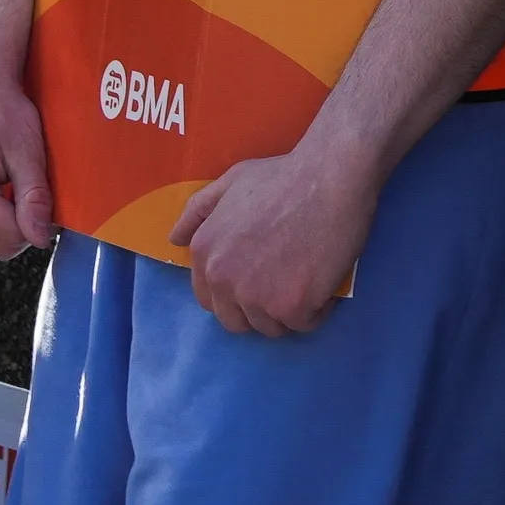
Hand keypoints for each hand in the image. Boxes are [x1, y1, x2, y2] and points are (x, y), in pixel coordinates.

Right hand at [0, 46, 60, 259]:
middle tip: (34, 191)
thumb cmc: (1, 110)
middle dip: (22, 227)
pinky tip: (2, 187)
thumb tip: (41, 239)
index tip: (48, 199)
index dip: (38, 225)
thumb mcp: (27, 151)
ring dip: (8, 223)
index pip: (9, 236)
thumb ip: (33, 197)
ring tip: (15, 185)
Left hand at [177, 126, 380, 333]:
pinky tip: (325, 285)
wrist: (328, 178)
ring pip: (271, 327)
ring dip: (289, 312)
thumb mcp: (230, 183)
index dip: (236, 293)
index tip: (261, 279)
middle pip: (237, 321)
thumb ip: (198, 212)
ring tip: (308, 282)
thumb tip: (175, 240)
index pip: (210, 299)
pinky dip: (317, 310)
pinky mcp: (291, 306)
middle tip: (286, 284)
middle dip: (259, 309)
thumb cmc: (283, 177)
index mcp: (205, 253)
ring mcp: (255, 296)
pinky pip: (303, 324)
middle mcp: (222, 279)